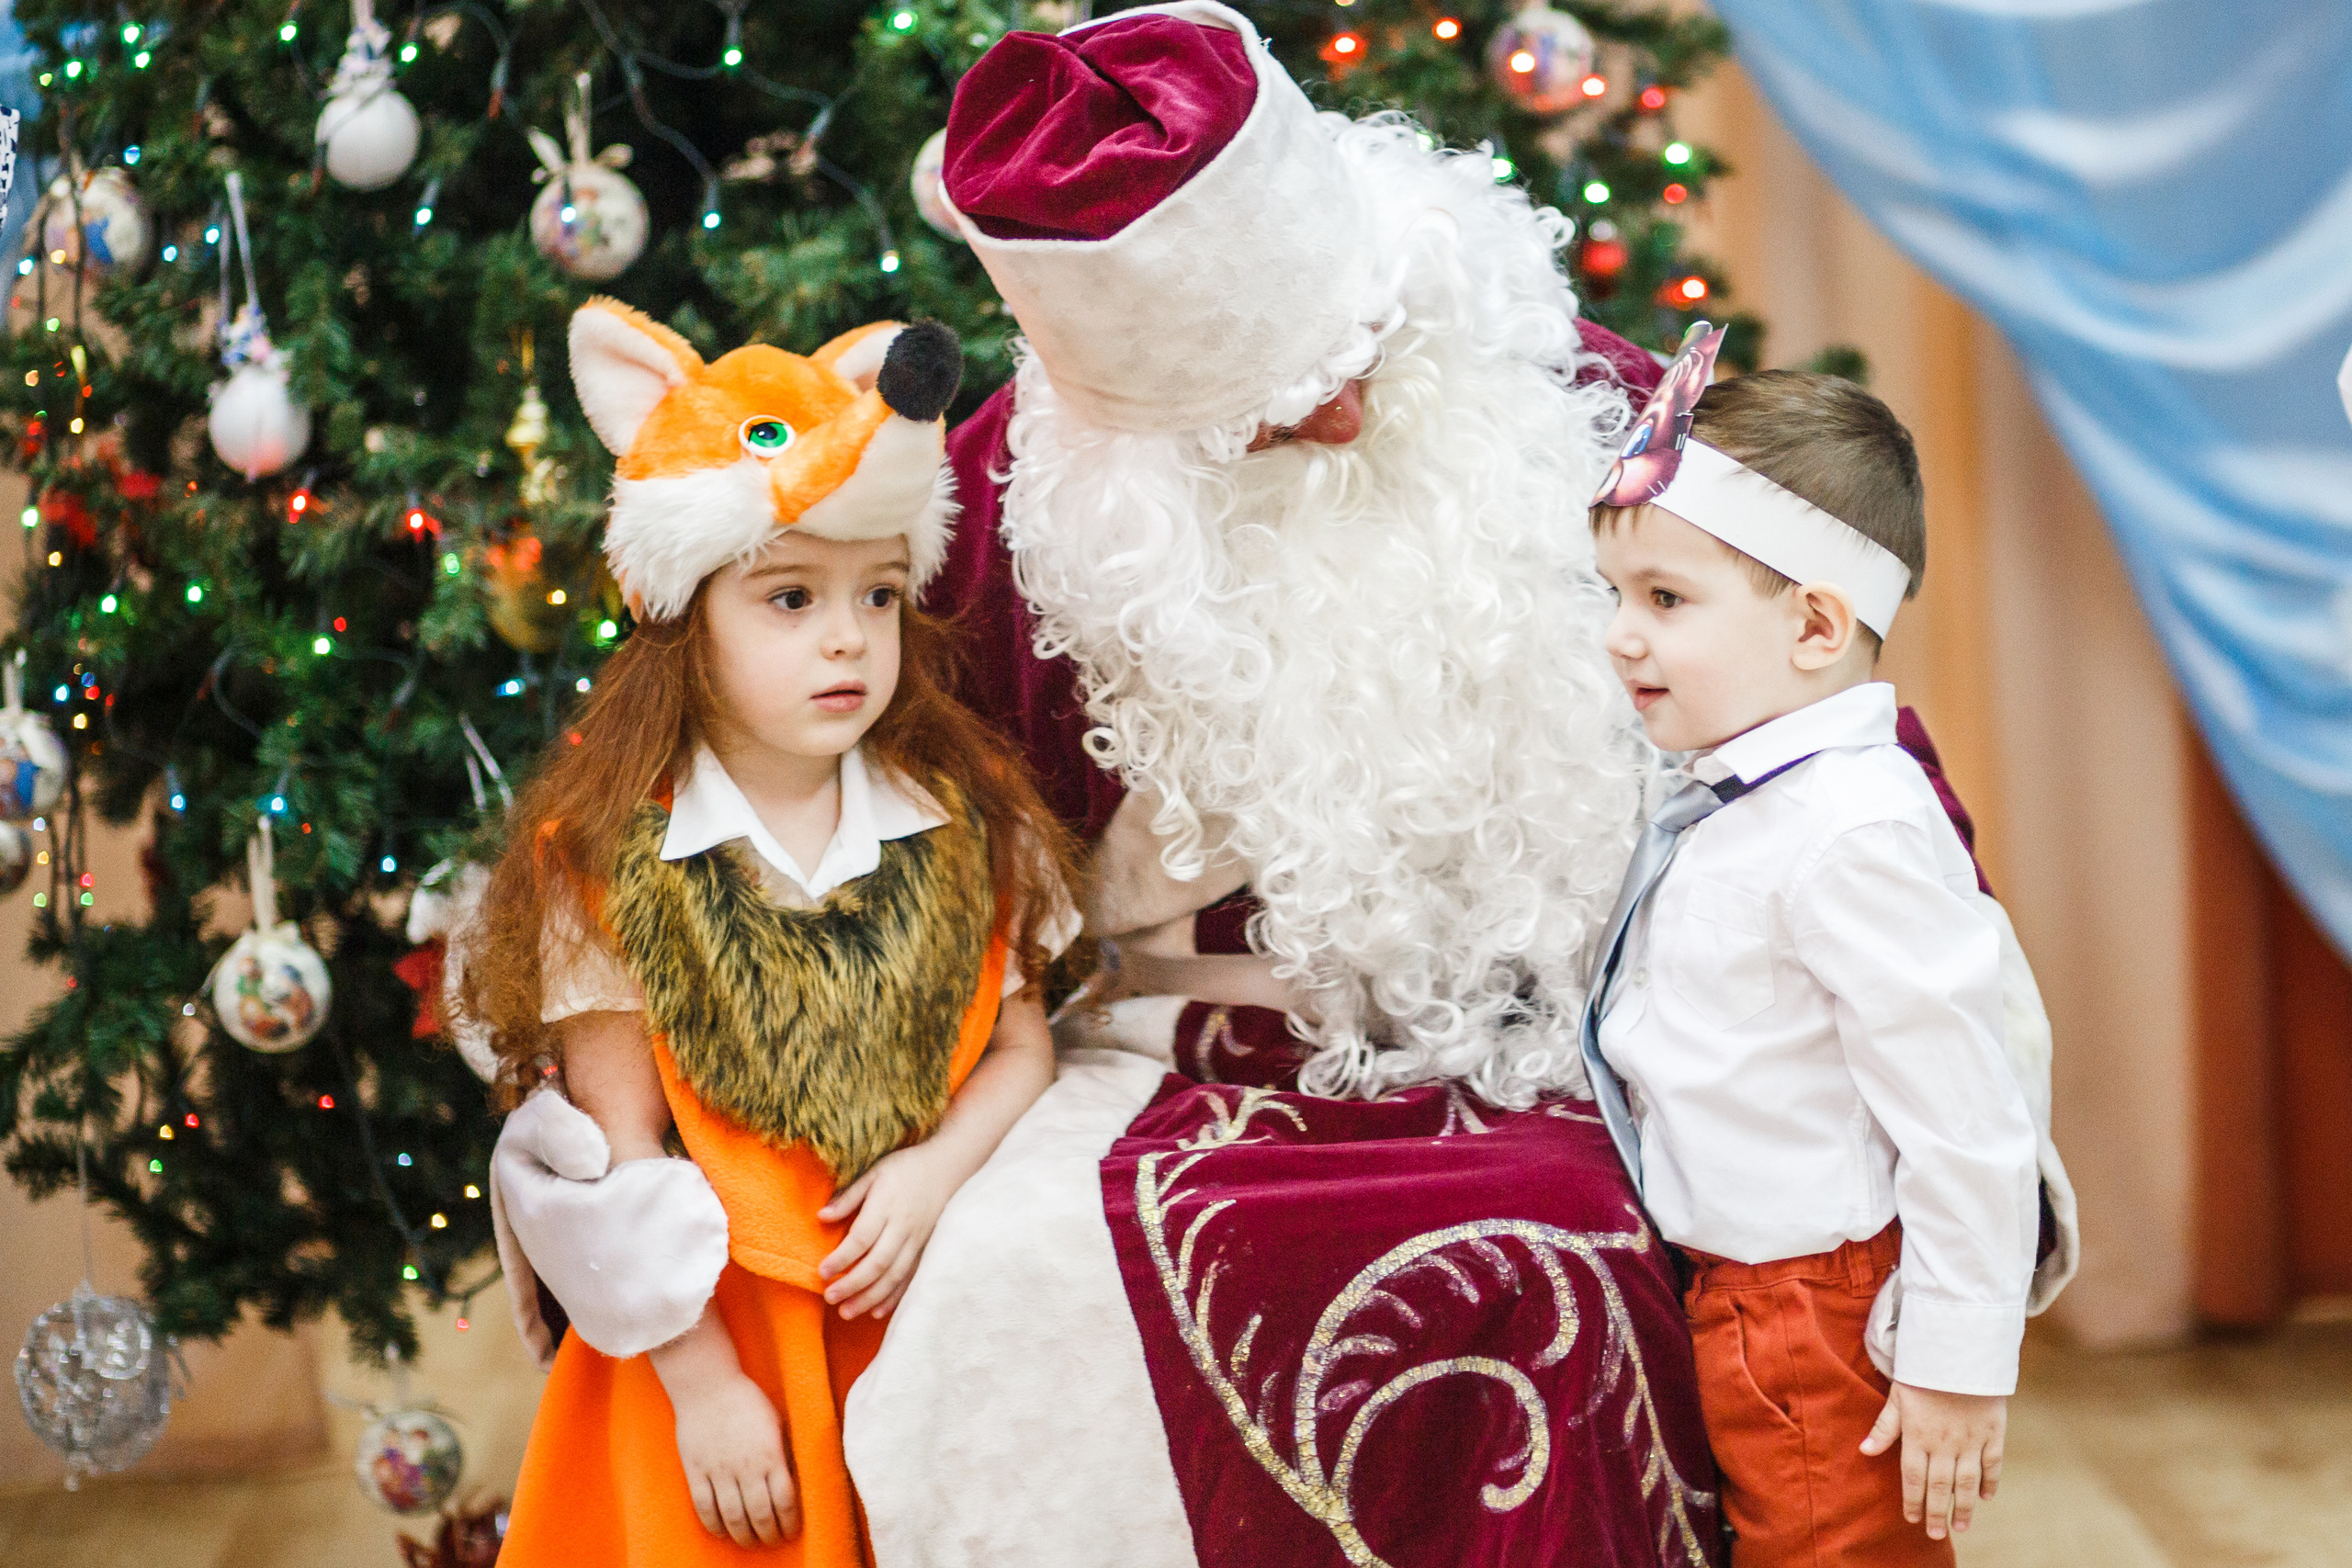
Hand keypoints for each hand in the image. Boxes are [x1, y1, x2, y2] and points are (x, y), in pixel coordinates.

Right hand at [670, 1368, 798, 1546]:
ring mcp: (719, 1470)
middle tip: (772, 1541)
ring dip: (743, 1535)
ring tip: (750, 1542)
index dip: (789, 1522)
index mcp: (771, 1453)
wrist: (708, 1385)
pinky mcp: (696, 1471)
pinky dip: (715, 1525)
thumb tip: (791, 1483)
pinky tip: (723, 1531)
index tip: (791, 1531)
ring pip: (733, 1516)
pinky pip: (704, 1507)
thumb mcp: (776, 1423)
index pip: (785, 1500)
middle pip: (760, 1514)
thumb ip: (782, 1453)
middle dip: (769, 1534)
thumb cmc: (748, 1401)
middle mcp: (746, 1466)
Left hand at [817, 1143, 957, 1319]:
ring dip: (870, 1297)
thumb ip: (849, 1196)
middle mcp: (903, 1227)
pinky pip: (910, 1278)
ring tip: (847, 1312)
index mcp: (887, 1206)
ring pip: (893, 1276)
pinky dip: (894, 1297)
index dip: (842, 1258)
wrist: (945, 1169)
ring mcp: (916, 1241)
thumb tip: (821, 1216)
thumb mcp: (874, 1173)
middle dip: (853, 1284)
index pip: (862, 1238)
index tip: (822, 1272)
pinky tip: (876, 1311)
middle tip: (830, 1297)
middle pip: (878, 1263)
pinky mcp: (924, 1250)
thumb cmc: (903, 1169)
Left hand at [1859, 1381, 2005, 1540]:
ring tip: (1961, 1526)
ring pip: (1967, 1482)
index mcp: (1918, 1436)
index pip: (1914, 1478)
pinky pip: (1993, 1464)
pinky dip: (1990, 1482)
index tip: (1912, 1519)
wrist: (1960, 1350)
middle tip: (1935, 1535)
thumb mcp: (1898, 1397)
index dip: (1913, 1501)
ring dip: (1964, 1507)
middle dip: (1937, 1513)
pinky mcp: (1994, 1432)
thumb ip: (1884, 1427)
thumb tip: (1864, 1451)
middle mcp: (1945, 1443)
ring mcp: (1971, 1440)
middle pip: (1940, 1487)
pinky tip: (1986, 1498)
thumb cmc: (1923, 1372)